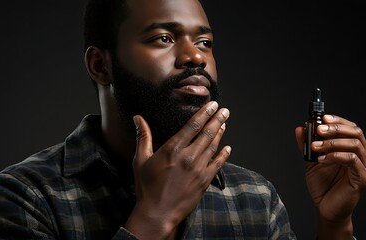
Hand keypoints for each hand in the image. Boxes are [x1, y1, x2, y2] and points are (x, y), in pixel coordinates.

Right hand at [125, 101, 230, 238]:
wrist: (157, 212)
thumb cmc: (147, 187)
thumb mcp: (141, 160)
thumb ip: (143, 137)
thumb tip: (138, 118)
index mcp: (173, 149)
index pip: (193, 125)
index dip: (205, 113)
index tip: (212, 105)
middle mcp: (188, 156)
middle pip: (207, 133)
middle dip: (217, 120)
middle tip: (224, 110)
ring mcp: (198, 169)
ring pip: (213, 146)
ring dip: (220, 133)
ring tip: (224, 123)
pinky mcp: (204, 181)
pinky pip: (218, 164)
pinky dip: (223, 155)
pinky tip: (228, 148)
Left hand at [295, 114, 365, 238]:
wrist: (326, 209)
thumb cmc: (323, 186)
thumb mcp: (311, 161)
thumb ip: (306, 145)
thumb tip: (300, 128)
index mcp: (354, 150)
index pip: (351, 128)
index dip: (338, 120)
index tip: (322, 118)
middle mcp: (364, 156)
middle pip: (356, 132)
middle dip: (336, 128)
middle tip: (319, 130)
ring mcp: (365, 167)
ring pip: (354, 144)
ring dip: (333, 142)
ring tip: (315, 146)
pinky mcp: (362, 178)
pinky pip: (352, 160)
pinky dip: (335, 156)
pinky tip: (322, 159)